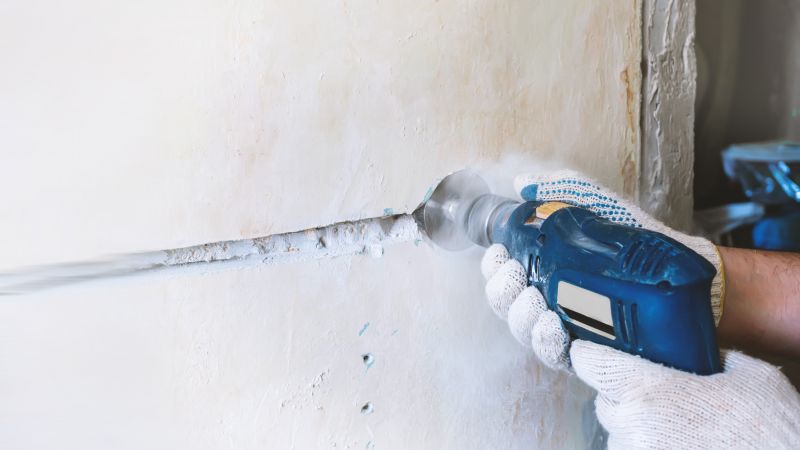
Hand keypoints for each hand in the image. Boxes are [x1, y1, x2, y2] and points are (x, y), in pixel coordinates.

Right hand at [481, 170, 724, 369]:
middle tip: (515, 274)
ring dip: (521, 317)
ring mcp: (569, 327)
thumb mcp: (600, 208)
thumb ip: (563, 192)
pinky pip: (557, 356)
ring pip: (525, 332)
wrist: (684, 273)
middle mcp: (551, 301)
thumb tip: (524, 181)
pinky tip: (553, 326)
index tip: (499, 253)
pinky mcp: (591, 351)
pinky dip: (547, 342)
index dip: (493, 268)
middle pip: (507, 306)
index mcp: (546, 271)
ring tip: (535, 300)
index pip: (504, 276)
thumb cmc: (641, 242)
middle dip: (501, 291)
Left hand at [571, 340, 799, 449]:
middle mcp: (634, 424)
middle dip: (623, 395)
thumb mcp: (749, 376)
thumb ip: (714, 358)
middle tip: (655, 395)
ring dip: (636, 428)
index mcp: (649, 389)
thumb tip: (704, 354)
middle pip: (604, 401)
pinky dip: (646, 447)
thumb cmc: (770, 428)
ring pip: (618, 434)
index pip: (591, 363)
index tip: (591, 351)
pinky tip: (678, 445)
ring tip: (674, 428)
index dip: (590, 354)